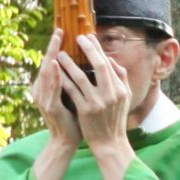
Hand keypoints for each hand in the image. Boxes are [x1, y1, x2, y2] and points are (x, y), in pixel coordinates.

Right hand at [29, 32, 84, 148]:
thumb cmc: (73, 118)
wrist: (66, 141)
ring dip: (51, 56)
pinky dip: (53, 76)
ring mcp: (44, 98)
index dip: (58, 46)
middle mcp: (44, 89)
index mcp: (50, 86)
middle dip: (52, 46)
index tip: (64, 31)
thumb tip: (89, 64)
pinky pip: (51, 89)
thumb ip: (78, 81)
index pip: (54, 62)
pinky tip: (56, 65)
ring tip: (56, 41)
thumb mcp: (76, 96)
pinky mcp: (49, 106)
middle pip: (47, 63)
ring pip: (46, 73)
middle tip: (58, 30)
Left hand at [50, 34, 136, 179]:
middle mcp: (112, 94)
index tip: (88, 37)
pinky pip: (72, 91)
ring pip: (81, 77)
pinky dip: (63, 80)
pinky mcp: (85, 110)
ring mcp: (98, 103)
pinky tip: (56, 72)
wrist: (109, 143)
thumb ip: (120, 79)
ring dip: (69, 63)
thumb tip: (111, 60)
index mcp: (121, 89)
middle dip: (87, 49)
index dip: (98, 49)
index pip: (109, 64)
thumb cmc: (114, 119)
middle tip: (76, 37)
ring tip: (59, 53)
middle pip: (99, 66)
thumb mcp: (124, 99)